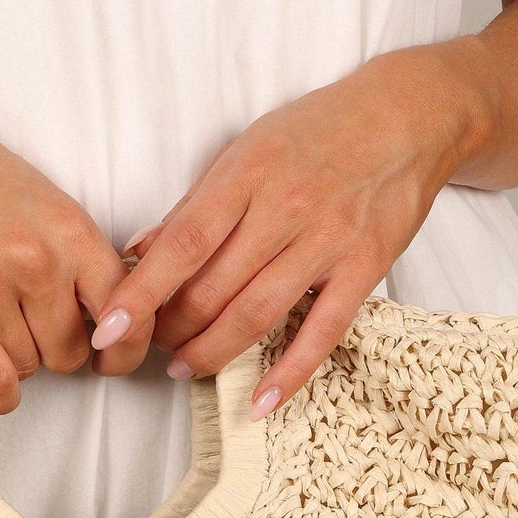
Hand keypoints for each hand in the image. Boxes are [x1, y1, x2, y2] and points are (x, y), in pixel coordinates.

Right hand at [0, 75, 128, 411]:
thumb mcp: (40, 200)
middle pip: (72, 352)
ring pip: (29, 367)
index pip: (124, 311)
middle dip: (53, 350)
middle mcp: (38, 261)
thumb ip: (73, 253)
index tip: (107, 352)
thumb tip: (103, 310)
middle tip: (27, 326)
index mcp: (70, 231)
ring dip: (13, 358)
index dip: (120, 344)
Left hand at [87, 43, 487, 415]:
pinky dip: (288, 373)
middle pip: (214, 288)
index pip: (183, 244)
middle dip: (174, 328)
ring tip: (186, 366)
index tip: (108, 328)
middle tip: (155, 343)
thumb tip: (138, 249)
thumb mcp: (247, 149)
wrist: (408, 115)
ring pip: (257, 314)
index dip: (142, 292)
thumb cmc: (317, 131)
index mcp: (247, 174)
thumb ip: (195, 205)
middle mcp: (286, 207)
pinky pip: (321, 332)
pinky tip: (258, 402)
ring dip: (213, 352)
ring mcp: (328, 240)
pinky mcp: (365, 267)